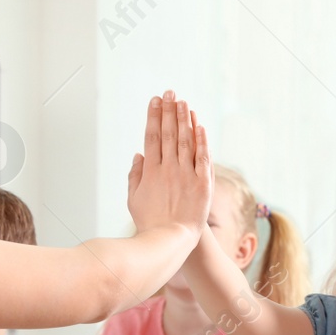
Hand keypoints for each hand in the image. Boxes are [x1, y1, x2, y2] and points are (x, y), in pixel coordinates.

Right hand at [126, 91, 209, 237]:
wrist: (170, 241)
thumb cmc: (150, 223)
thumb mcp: (133, 199)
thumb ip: (134, 176)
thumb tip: (138, 155)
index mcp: (150, 171)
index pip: (151, 136)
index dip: (153, 116)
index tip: (155, 100)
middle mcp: (167, 169)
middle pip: (167, 133)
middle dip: (168, 110)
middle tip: (170, 92)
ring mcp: (185, 175)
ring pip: (185, 140)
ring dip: (184, 118)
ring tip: (183, 101)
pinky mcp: (202, 183)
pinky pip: (202, 156)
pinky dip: (201, 140)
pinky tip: (199, 125)